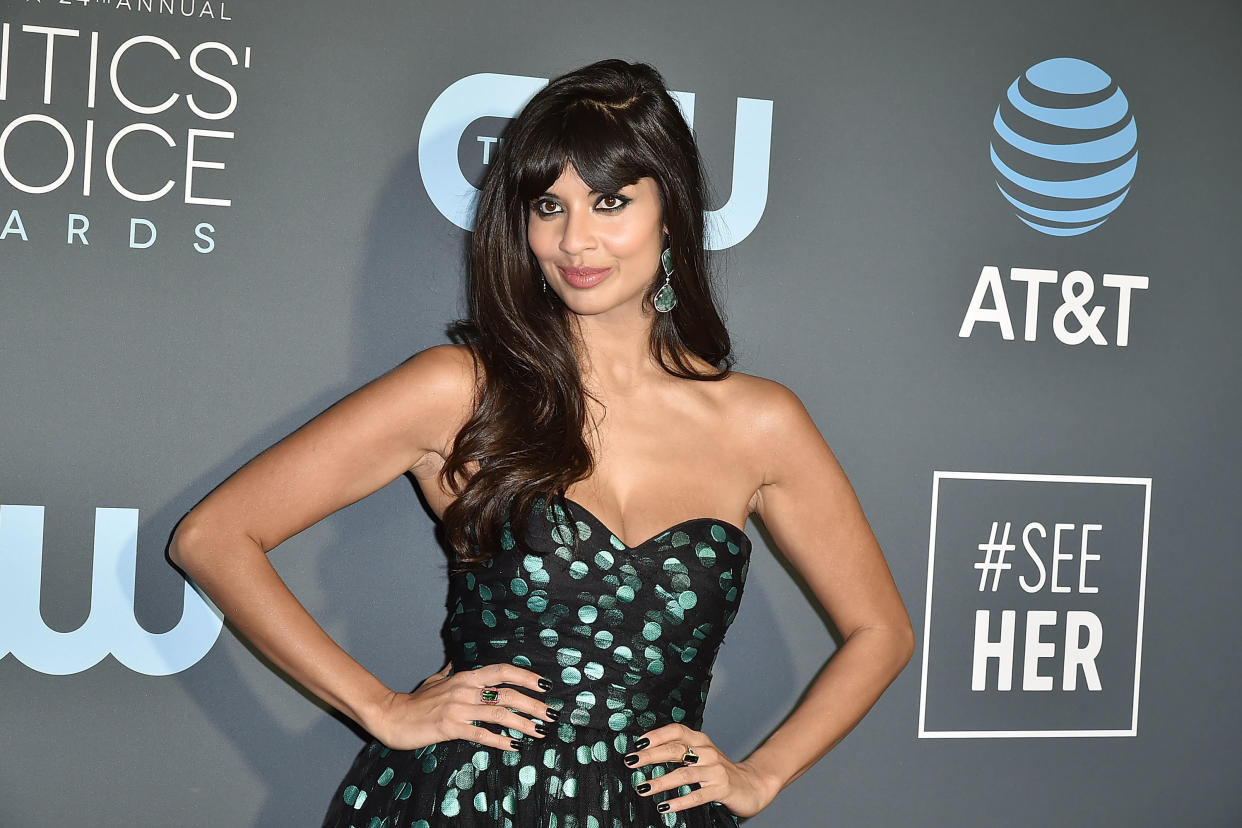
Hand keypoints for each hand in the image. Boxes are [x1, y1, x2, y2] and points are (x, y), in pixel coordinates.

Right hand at [366, 662, 554, 752]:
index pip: (502, 671)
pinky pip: (481, 734)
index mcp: (465, 676)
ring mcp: (458, 708)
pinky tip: (514, 746)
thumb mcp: (436, 680)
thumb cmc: (415, 700)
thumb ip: (451, 672)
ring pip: (499, 713)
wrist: (391, 716)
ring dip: (523, 724)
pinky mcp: (450, 728)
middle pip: (507, 693)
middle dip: (533, 704)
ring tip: (540, 732)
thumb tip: (456, 662)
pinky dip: (500, 740)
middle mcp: (465, 688)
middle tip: (551, 714)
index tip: (545, 685)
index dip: (526, 677)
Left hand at [624, 723, 780, 818]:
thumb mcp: (701, 755)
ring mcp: (715, 770)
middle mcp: (707, 752)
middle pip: (676, 750)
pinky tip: (664, 807)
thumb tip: (645, 753)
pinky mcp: (721, 789)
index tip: (637, 743)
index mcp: (700, 740)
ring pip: (684, 774)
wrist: (752, 784)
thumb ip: (680, 751)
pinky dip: (679, 801)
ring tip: (642, 788)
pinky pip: (697, 796)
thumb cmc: (719, 770)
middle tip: (630, 762)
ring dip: (661, 782)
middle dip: (650, 756)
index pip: (676, 730)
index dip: (656, 735)